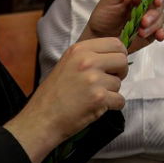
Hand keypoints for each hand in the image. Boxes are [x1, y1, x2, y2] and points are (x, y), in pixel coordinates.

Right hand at [5, 36, 127, 162]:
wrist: (40, 119)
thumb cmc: (53, 95)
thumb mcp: (67, 64)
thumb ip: (89, 56)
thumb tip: (114, 55)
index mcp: (79, 50)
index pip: (115, 43)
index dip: (119, 55)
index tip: (114, 65)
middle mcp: (87, 61)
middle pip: (122, 60)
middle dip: (120, 73)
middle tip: (107, 82)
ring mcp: (93, 79)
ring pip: (119, 83)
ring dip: (111, 92)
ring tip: (92, 97)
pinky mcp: (98, 98)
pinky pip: (120, 100)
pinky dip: (112, 106)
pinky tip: (97, 107)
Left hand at [82, 0, 163, 51]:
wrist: (98, 37)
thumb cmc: (103, 15)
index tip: (156, 1)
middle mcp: (147, 3)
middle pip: (161, 4)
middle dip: (154, 14)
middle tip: (143, 22)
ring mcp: (149, 18)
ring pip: (161, 18)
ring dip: (153, 25)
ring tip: (140, 32)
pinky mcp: (150, 32)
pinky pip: (161, 31)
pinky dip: (161, 33)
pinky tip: (157, 36)